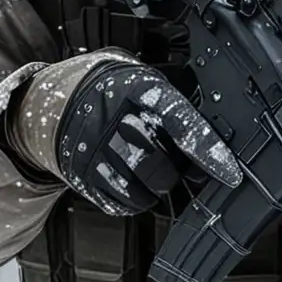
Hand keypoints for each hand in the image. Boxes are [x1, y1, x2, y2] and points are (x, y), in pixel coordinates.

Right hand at [18, 58, 242, 217]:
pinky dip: (135, 197)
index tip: (230, 174)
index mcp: (135, 87)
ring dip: (155, 185)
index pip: (180, 122)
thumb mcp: (139, 79)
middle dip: (174, 169)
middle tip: (170, 157)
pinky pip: (123, 202)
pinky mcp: (83, 176)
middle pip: (163, 166)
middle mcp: (113, 120)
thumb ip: (171, 105)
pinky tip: (129, 177)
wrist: (52, 99)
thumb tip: (212, 140)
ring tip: (146, 164)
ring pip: (145, 189)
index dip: (207, 150)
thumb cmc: (110, 89)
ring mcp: (95, 151)